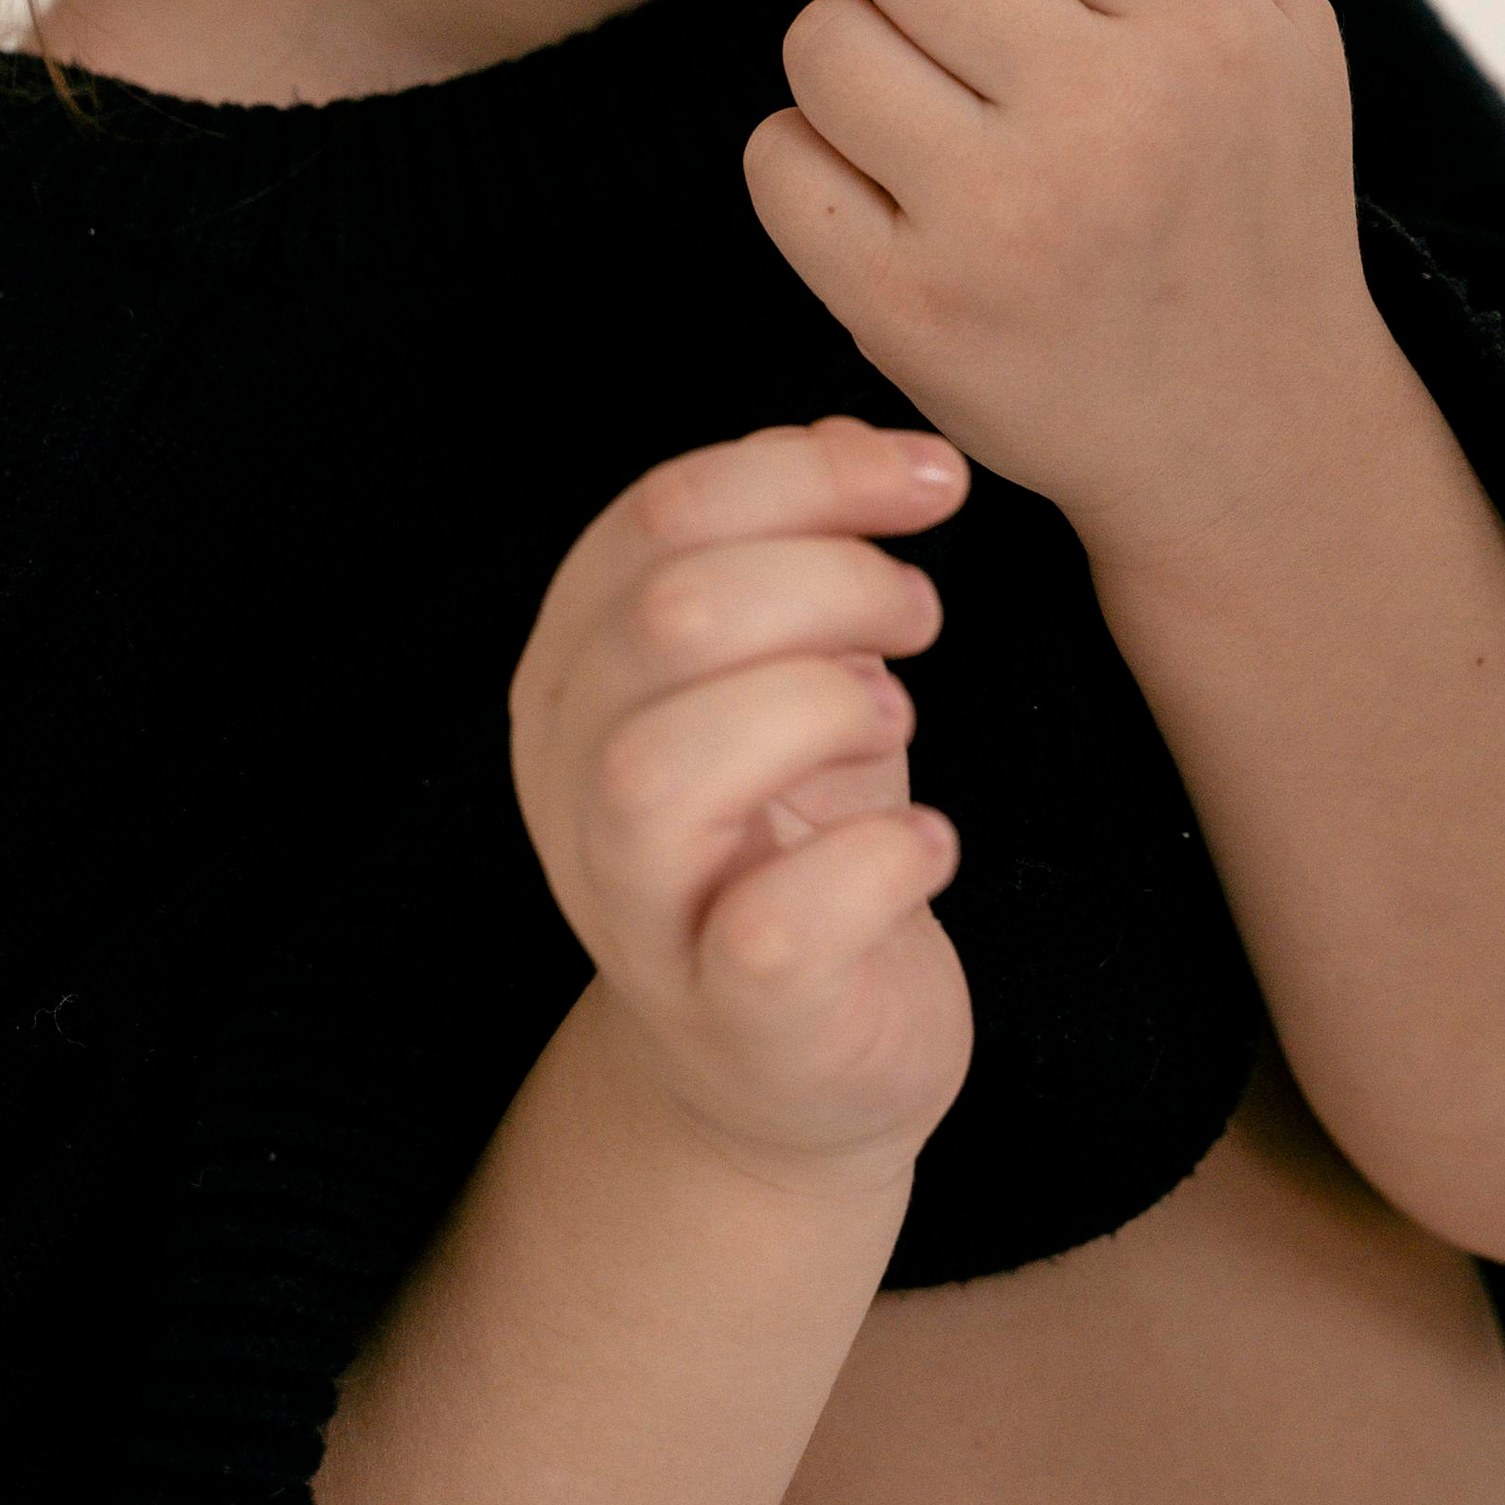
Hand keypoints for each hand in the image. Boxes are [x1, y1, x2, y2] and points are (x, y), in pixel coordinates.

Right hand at [509, 417, 973, 1191]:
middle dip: (830, 582)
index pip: (657, 515)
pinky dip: (879, 862)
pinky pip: (777, 930)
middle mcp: (572, 787)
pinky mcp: (729, 1020)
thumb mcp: (791, 672)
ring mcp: (636, 913)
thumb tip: (857, 435)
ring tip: (896, 719)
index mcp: (577, 672)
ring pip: (667, 768)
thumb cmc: (796, 837)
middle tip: (916, 617)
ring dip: (822, 708)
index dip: (811, 472)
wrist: (793, 1069)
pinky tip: (925, 843)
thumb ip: (799, 550)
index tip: (931, 480)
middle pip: (668, 617)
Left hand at [745, 0, 1372, 559]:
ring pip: (820, 41)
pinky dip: (810, 164)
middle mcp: (1106, 115)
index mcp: (1200, 24)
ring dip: (854, 66)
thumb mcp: (1282, 41)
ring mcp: (1001, 221)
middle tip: (970, 44)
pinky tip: (889, 201)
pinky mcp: (910, 312)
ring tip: (936, 127)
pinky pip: (777, 159)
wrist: (1250, 436)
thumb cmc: (1245, 205)